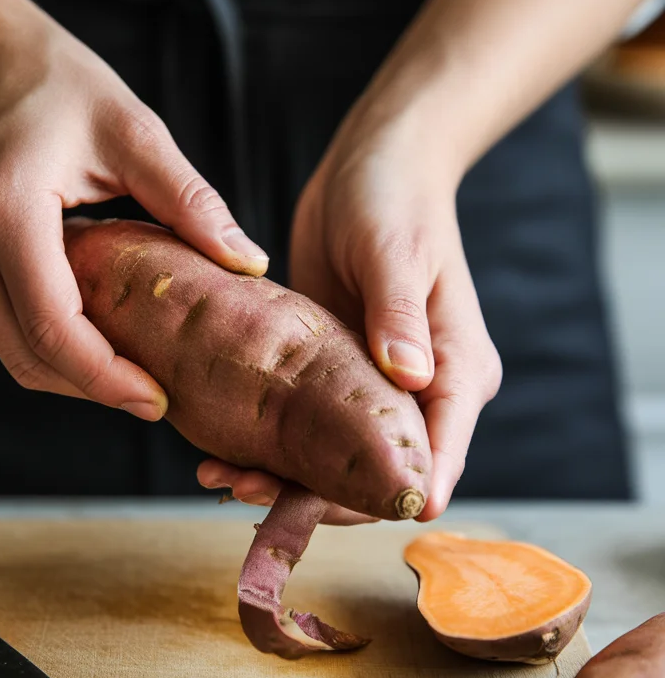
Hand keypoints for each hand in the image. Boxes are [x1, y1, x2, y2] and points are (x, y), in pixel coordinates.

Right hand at [0, 0, 267, 418]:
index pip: (53, 326)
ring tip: (136, 371)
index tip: (158, 400)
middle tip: (158, 395)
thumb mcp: (134, 128)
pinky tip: (100, 332)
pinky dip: (51, 344)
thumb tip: (249, 263)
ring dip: (73, 373)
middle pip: (28, 355)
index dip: (107, 378)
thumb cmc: (58, 84)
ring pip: (12, 351)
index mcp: (5, 207)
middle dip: (95, 387)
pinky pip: (3, 327)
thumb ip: (189, 200)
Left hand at [198, 96, 500, 517]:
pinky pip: (314, 430)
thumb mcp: (394, 251)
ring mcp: (382, 390)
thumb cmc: (394, 199)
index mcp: (458, 372)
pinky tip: (223, 452)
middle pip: (382, 472)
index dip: (390, 491)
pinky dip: (276, 447)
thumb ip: (400, 316)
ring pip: (343, 460)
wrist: (373, 167)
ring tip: (220, 477)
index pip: (436, 457)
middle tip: (246, 493)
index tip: (333, 510)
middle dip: (321, 494)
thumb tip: (412, 378)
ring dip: (287, 479)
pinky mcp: (342, 377)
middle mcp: (427, 393)